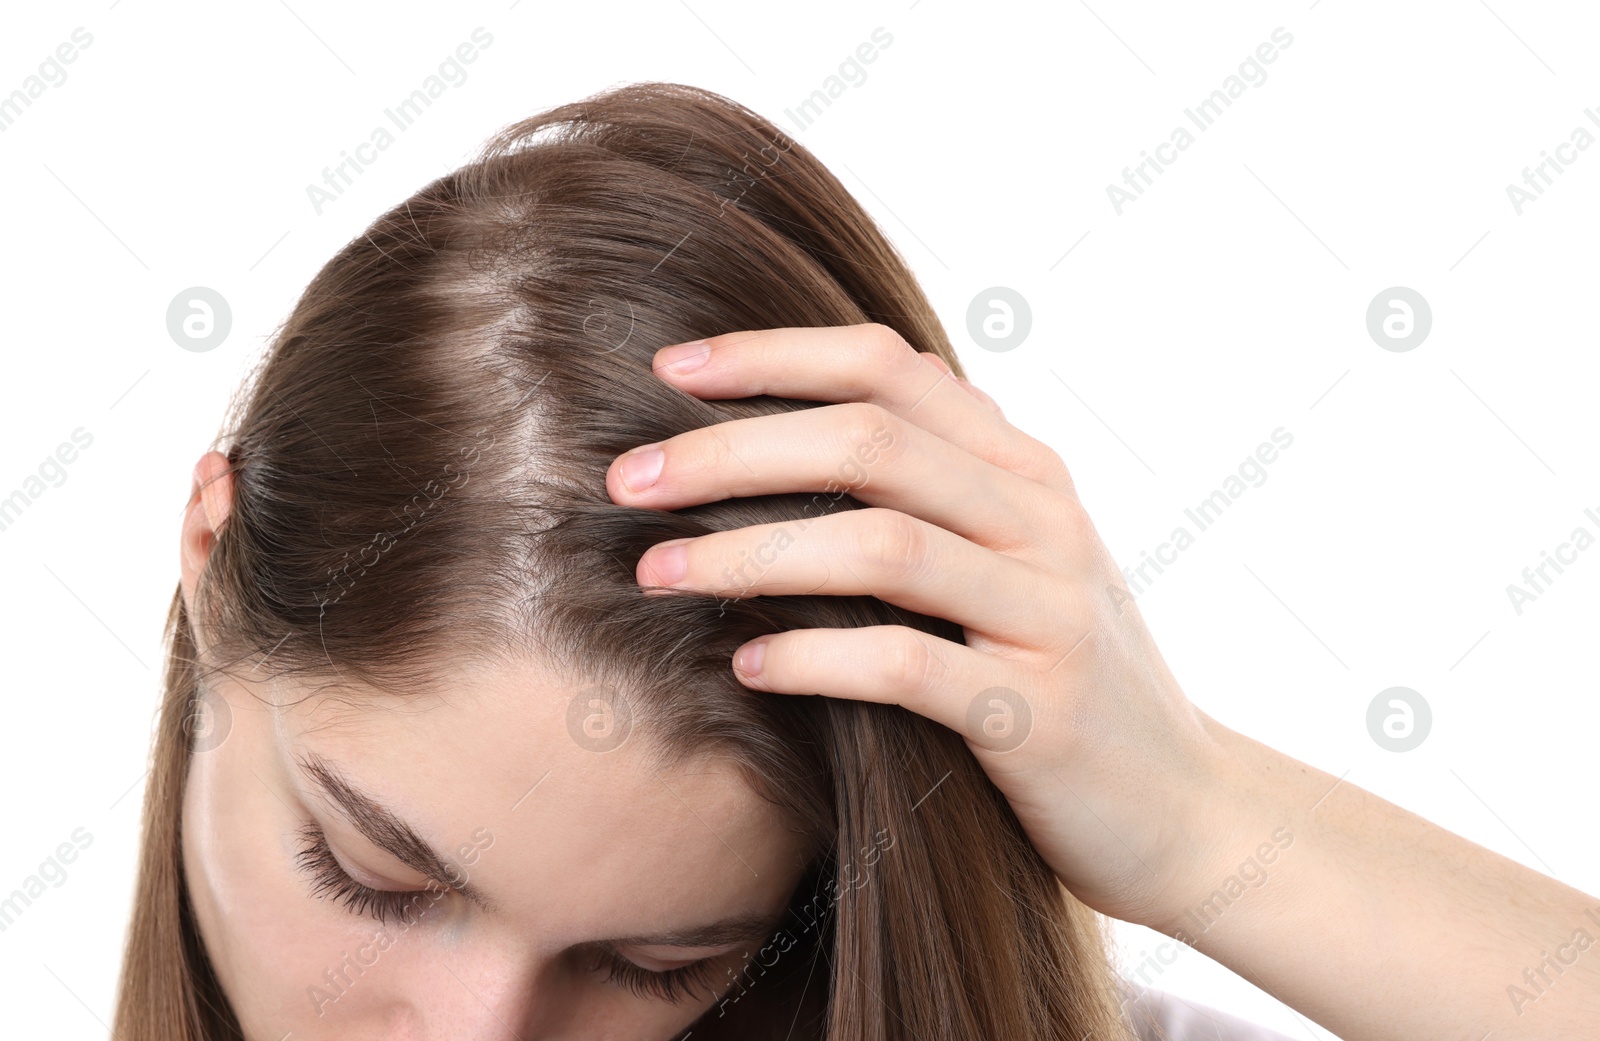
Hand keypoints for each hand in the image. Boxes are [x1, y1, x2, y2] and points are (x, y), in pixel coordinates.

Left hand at [605, 323, 1229, 927]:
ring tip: (656, 573)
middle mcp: (1042, 522)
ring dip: (750, 553)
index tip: (670, 368)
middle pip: (869, 444)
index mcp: (1026, 470)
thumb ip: (945, 485)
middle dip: (730, 452)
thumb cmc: (1066, 675)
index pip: (889, 368)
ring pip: (881, 547)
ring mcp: (1047, 615)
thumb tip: (818, 419)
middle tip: (627, 482)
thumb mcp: (1022, 559)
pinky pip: (907, 667)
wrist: (1186, 809)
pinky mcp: (1038, 715)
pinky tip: (746, 666)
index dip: (774, 357)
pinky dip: (814, 657)